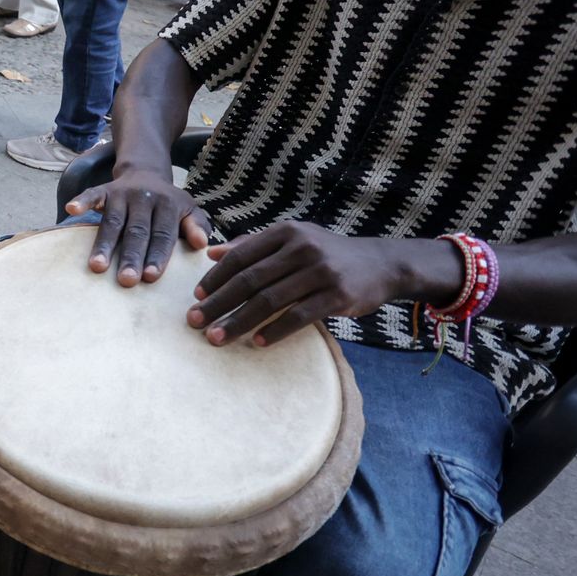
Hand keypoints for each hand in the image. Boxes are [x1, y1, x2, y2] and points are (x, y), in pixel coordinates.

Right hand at [65, 168, 209, 285]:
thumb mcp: (189, 210)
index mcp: (168, 205)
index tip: (151, 277)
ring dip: (104, 244)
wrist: (146, 171)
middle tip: (126, 280)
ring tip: (97, 267)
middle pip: (137, 231)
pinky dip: (82, 201)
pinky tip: (71, 209)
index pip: (163, 235)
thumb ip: (197, 226)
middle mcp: (145, 198)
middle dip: (131, 256)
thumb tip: (201, 244)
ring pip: (113, 221)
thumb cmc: (168, 203)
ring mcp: (122, 193)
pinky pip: (92, 194)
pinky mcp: (104, 189)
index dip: (157, 255)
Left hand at [188, 222, 461, 346]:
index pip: (240, 256)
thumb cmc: (326, 254)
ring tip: (217, 338)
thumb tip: (212, 253)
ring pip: (270, 301)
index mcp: (286, 232)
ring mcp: (321, 272)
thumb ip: (253, 245)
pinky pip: (298, 317)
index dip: (215, 278)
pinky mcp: (338, 295)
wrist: (382, 264)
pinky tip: (256, 343)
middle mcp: (302, 248)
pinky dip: (274, 331)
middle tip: (195, 322)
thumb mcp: (293, 240)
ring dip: (238, 322)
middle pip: (250, 279)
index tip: (197, 298)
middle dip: (218, 303)